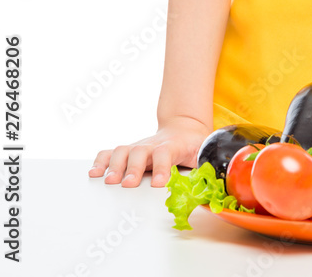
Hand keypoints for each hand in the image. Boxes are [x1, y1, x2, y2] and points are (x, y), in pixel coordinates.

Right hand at [88, 115, 211, 187]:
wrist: (185, 126)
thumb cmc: (194, 144)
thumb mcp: (205, 151)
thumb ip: (209, 164)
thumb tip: (217, 182)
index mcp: (173, 145)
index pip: (166, 153)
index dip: (162, 167)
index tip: (157, 183)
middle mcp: (153, 144)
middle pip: (140, 152)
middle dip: (132, 168)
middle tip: (127, 184)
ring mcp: (140, 146)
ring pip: (123, 150)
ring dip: (114, 165)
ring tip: (107, 181)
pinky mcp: (130, 149)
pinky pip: (112, 152)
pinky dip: (101, 160)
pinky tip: (94, 173)